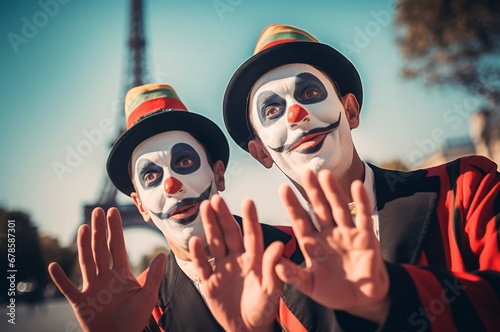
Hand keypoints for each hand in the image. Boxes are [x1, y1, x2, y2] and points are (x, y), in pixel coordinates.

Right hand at [48, 207, 166, 331]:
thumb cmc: (135, 320)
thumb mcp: (147, 296)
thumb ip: (153, 276)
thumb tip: (163, 254)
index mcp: (121, 274)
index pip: (117, 246)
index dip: (115, 229)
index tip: (113, 212)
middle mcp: (105, 277)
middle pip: (100, 249)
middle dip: (99, 230)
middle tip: (97, 210)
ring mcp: (92, 288)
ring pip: (86, 262)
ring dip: (83, 245)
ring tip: (82, 227)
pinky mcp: (80, 302)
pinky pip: (68, 288)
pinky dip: (60, 278)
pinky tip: (53, 265)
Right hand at [189, 195, 283, 331]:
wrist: (247, 329)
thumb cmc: (264, 309)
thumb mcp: (271, 291)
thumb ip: (273, 269)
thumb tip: (279, 245)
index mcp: (254, 259)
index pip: (251, 235)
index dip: (250, 219)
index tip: (248, 201)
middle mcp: (237, 259)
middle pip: (229, 234)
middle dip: (222, 216)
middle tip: (216, 199)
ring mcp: (222, 269)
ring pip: (214, 243)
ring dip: (209, 227)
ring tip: (204, 208)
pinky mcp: (210, 282)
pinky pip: (202, 266)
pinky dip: (198, 254)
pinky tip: (194, 240)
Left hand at [275, 169, 388, 323]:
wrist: (361, 300)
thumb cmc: (333, 292)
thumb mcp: (309, 285)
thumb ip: (293, 276)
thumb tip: (275, 265)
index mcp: (312, 243)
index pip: (300, 220)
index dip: (293, 205)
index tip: (283, 188)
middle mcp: (328, 234)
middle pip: (319, 208)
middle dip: (312, 191)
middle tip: (305, 171)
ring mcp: (347, 233)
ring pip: (338, 208)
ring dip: (333, 191)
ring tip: (326, 174)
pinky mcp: (365, 237)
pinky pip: (363, 216)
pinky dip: (361, 201)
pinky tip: (357, 185)